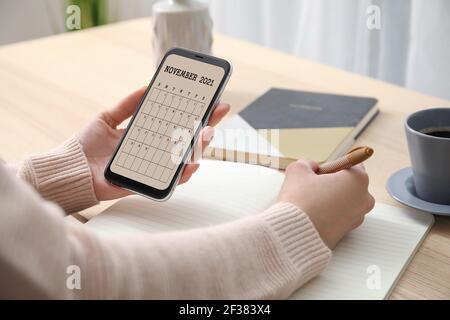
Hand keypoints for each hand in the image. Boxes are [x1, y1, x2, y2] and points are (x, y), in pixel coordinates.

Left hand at [77, 87, 229, 200]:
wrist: (68, 169)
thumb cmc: (85, 147)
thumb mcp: (107, 118)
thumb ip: (128, 105)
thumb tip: (147, 86)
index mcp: (146, 137)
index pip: (176, 124)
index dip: (193, 113)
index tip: (209, 99)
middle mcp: (153, 153)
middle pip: (186, 140)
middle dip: (205, 126)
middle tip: (219, 111)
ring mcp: (152, 168)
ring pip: (183, 160)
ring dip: (199, 147)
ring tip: (208, 132)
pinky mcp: (146, 183)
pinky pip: (169, 182)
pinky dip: (182, 174)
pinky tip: (191, 163)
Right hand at [277, 160, 374, 248]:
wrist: (296, 234)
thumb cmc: (300, 201)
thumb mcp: (298, 171)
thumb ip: (307, 164)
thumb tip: (311, 168)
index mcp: (358, 180)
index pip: (351, 164)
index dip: (332, 166)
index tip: (320, 172)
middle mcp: (364, 199)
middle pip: (349, 183)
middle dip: (332, 183)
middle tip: (312, 186)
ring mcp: (358, 217)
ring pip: (344, 200)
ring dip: (330, 198)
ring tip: (311, 202)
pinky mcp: (348, 232)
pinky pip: (340, 215)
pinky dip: (329, 213)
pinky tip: (313, 214)